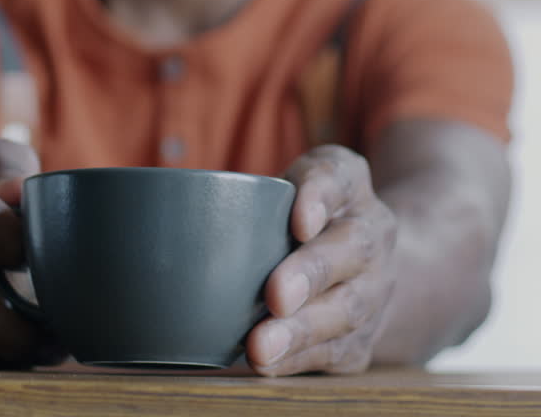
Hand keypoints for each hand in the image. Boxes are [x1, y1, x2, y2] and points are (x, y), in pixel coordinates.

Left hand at [245, 145, 397, 375]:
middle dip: (311, 274)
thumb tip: (166, 223)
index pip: (340, 177)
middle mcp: (371, 234)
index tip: (299, 222)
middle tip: (276, 296)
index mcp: (349, 186)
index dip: (321, 197)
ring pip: (346, 310)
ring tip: (261, 347)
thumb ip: (243, 194)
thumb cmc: (296, 220)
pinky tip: (268, 364)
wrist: (362, 266)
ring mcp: (374, 288)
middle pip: (352, 250)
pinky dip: (299, 359)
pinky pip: (336, 351)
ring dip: (302, 331)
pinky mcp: (363, 337)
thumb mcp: (282, 188)